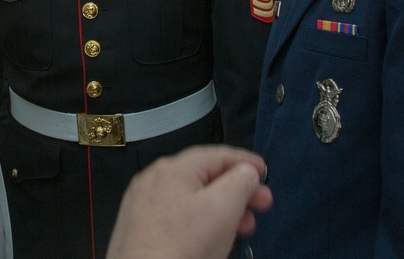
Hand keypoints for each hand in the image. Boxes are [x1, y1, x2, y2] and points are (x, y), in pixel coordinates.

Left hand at [106, 145, 272, 258]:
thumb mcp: (222, 210)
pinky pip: (177, 213)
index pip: (217, 155)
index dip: (245, 162)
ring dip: (221, 207)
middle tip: (260, 205)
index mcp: (172, 168)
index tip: (264, 173)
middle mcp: (153, 180)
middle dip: (237, 190)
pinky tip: (211, 235)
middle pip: (204, 176)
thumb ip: (239, 182)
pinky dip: (199, 219)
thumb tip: (245, 171)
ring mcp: (143, 203)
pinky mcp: (140, 226)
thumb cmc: (181, 249)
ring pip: (191, 196)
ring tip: (241, 226)